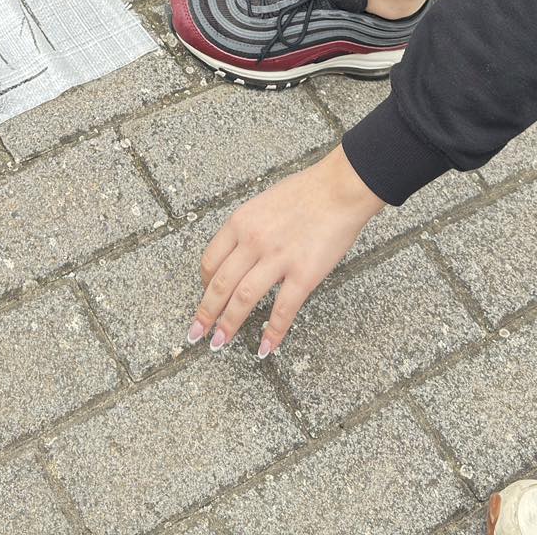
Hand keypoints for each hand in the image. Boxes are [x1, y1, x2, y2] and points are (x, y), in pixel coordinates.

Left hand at [192, 144, 385, 356]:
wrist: (340, 188)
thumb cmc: (306, 192)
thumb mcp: (263, 204)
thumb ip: (248, 230)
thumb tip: (239, 256)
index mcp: (240, 222)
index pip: (210, 261)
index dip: (203, 285)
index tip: (204, 298)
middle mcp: (252, 241)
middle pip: (220, 284)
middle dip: (205, 313)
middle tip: (196, 333)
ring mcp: (277, 258)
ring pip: (243, 299)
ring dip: (228, 325)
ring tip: (219, 343)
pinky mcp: (304, 274)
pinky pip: (283, 310)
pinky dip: (272, 332)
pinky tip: (265, 348)